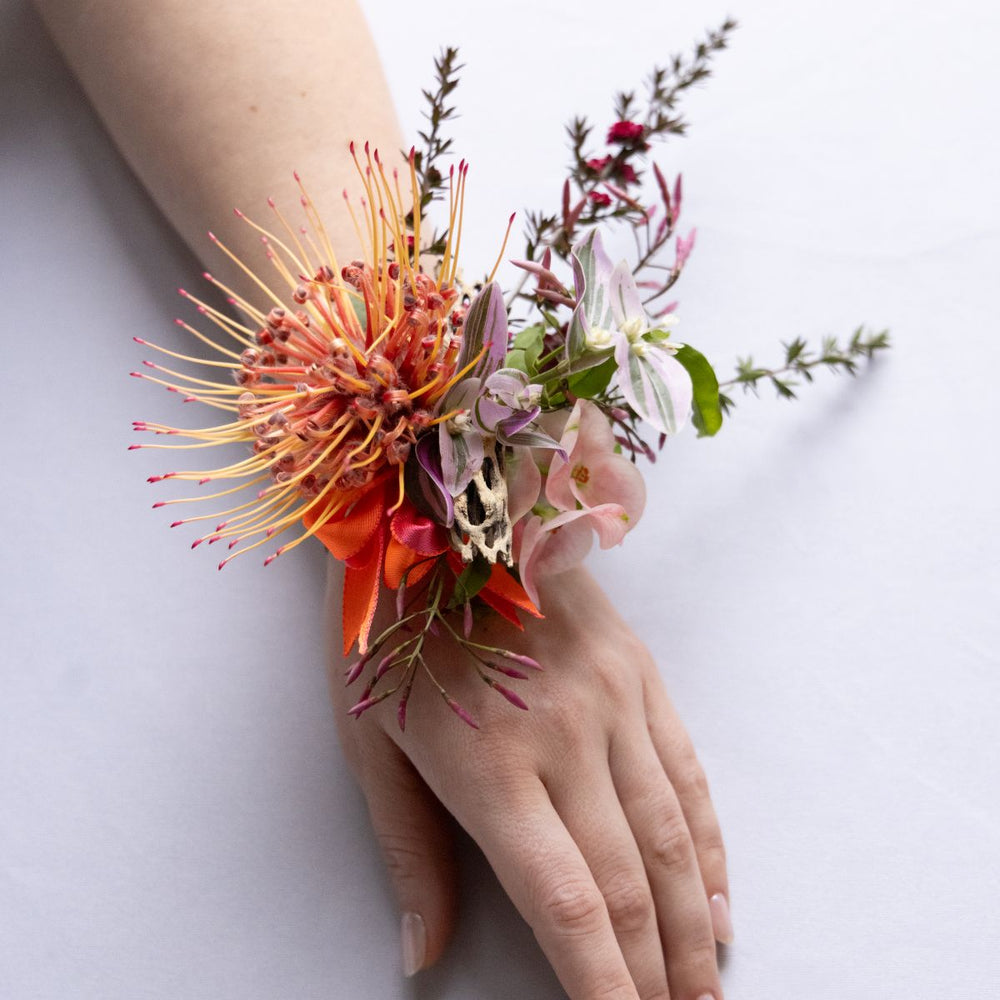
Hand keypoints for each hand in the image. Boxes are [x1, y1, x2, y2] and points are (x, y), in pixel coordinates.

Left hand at [325, 560, 731, 999]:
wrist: (441, 508)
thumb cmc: (386, 624)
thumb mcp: (369, 738)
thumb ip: (408, 851)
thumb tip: (423, 954)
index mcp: (490, 764)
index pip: (568, 907)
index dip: (602, 990)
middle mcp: (567, 736)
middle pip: (630, 887)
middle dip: (655, 976)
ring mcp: (613, 698)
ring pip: (671, 838)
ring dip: (693, 928)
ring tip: (705, 992)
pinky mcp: (637, 670)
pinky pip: (687, 771)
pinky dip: (707, 846)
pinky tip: (716, 900)